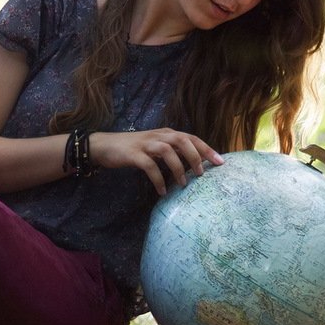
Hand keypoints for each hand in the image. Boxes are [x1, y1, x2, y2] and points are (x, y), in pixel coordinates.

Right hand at [90, 129, 224, 195]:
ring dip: (178, 168)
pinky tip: (161, 191)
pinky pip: (149, 166)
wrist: (103, 146)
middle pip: (182, 140)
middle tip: (202, 173)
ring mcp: (145, 144)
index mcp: (166, 133)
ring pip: (167, 151)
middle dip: (195, 156)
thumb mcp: (155, 148)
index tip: (221, 162)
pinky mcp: (133, 154)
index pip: (191, 137)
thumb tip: (194, 165)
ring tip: (183, 184)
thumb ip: (173, 153)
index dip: (206, 149)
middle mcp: (158, 136)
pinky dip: (157, 179)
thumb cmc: (133, 150)